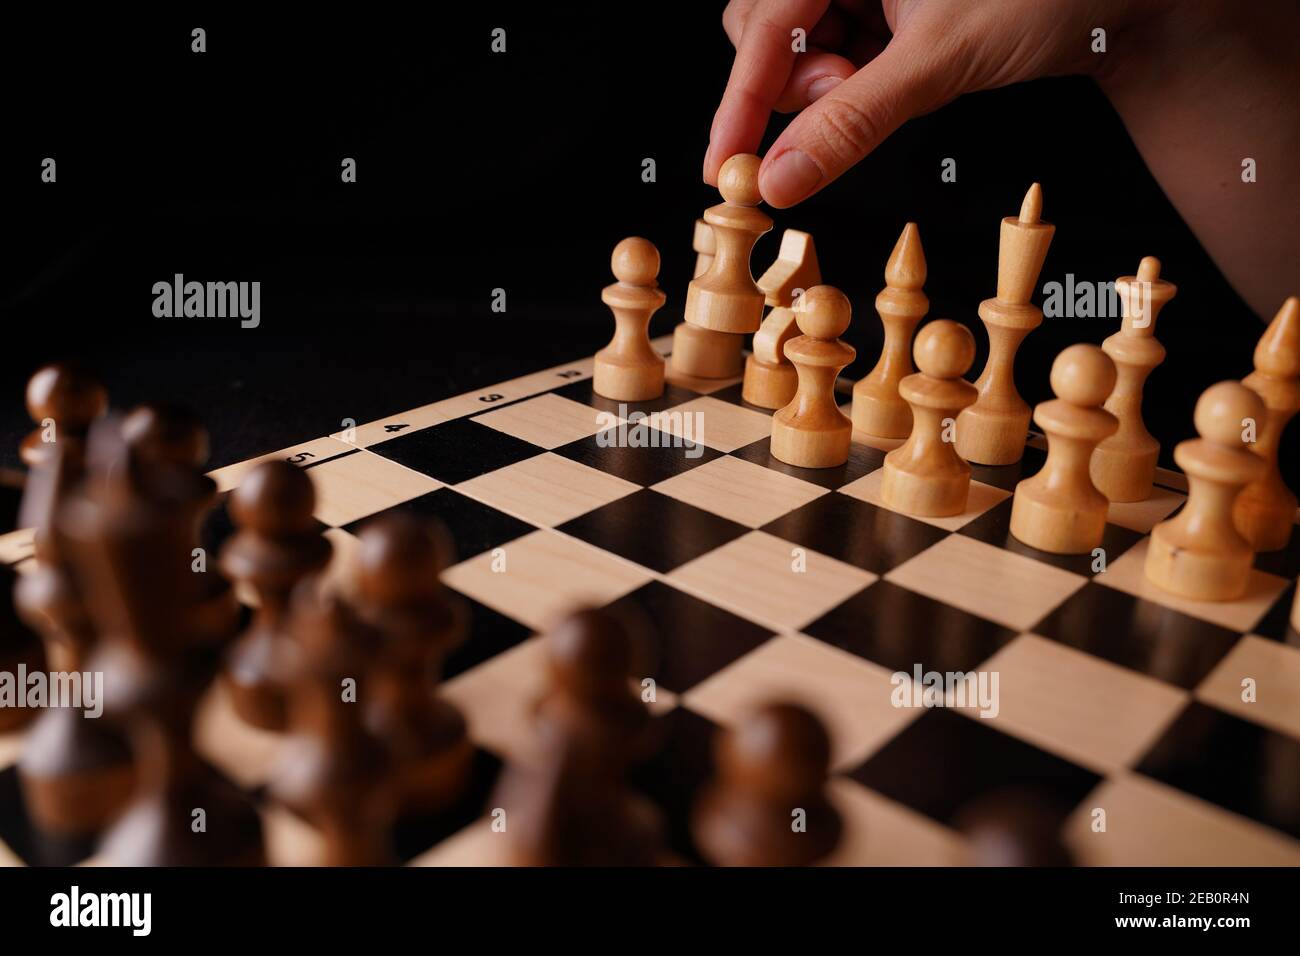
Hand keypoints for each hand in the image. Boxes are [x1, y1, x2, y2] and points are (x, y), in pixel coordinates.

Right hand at [704, 0, 1172, 206]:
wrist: (1118, 1)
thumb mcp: (941, 61)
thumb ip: (852, 122)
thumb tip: (780, 178)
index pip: (764, 23)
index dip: (740, 101)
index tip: (725, 166)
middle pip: (765, 31)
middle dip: (795, 82)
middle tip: (850, 96)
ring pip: (797, 49)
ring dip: (828, 88)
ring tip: (893, 83)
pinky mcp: (880, 8)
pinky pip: (834, 56)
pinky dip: (853, 86)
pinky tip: (898, 79)